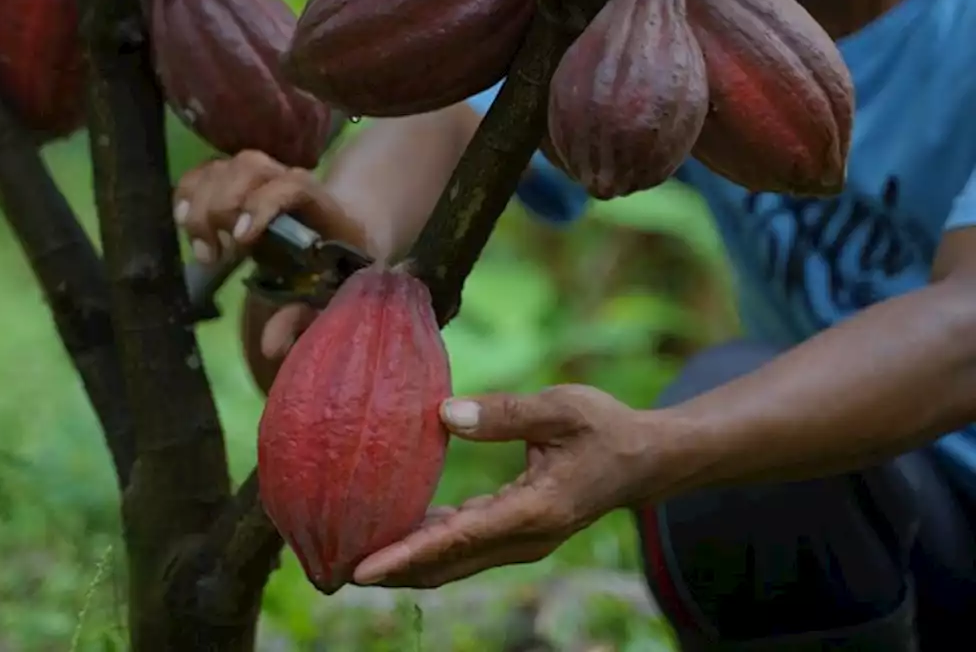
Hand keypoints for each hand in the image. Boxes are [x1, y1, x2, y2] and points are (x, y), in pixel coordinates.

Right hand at [173, 150, 370, 356]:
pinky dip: (188, 191)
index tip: (239, 242)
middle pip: (250, 168)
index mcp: (323, 206)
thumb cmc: (339, 269)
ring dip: (201, 202)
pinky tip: (183, 221)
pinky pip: (206, 171)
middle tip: (213, 256)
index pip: (294, 186)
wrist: (349, 231)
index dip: (263, 206)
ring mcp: (264, 174)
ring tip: (202, 246)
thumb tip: (269, 347)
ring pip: (226, 166)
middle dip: (221, 209)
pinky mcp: (239, 178)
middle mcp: (290, 180)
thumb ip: (302, 318)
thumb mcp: (329, 297)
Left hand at [352, 385, 668, 588]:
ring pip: (450, 561)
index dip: (406, 555)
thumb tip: (444, 414)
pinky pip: (461, 544)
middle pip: (444, 565)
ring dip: (404, 561)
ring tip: (350, 554)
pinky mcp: (514, 531)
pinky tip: (392, 528)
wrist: (646, 461)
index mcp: (534, 512)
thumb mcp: (561, 408)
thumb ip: (505, 412)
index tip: (361, 569)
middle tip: (333, 568)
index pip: (457, 539)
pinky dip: (425, 543)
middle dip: (390, 571)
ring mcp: (519, 540)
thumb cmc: (606, 427)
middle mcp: (523, 538)